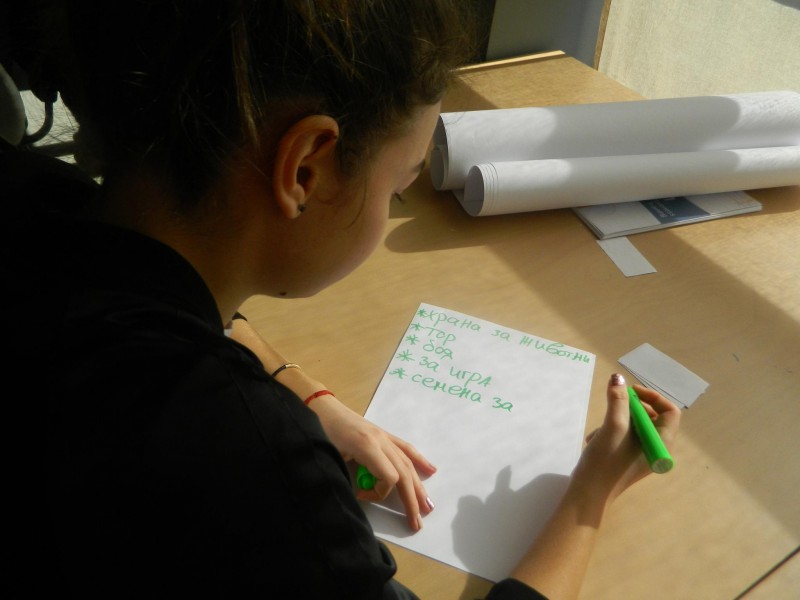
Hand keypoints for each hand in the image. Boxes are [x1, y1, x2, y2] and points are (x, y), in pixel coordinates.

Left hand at [226, 317, 435, 530]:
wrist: (319, 406)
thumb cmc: (319, 432)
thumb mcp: (330, 457)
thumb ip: (346, 477)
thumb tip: (360, 495)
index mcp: (367, 446)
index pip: (389, 477)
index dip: (379, 493)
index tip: (360, 494)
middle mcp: (381, 440)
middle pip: (404, 473)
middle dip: (411, 500)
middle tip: (416, 524)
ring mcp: (384, 436)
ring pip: (408, 463)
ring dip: (419, 486)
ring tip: (428, 506)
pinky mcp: (382, 434)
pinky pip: (405, 448)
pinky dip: (419, 460)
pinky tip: (430, 470)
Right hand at [571, 373, 680, 503]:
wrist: (588, 493)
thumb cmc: (606, 461)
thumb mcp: (614, 426)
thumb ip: (618, 400)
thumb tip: (618, 378)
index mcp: (662, 443)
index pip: (670, 411)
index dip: (652, 397)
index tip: (630, 391)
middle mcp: (657, 449)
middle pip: (652, 416)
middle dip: (630, 408)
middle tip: (613, 405)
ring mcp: (642, 455)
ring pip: (635, 425)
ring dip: (616, 420)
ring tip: (600, 431)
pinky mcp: (628, 458)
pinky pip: (625, 436)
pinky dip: (610, 432)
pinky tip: (595, 440)